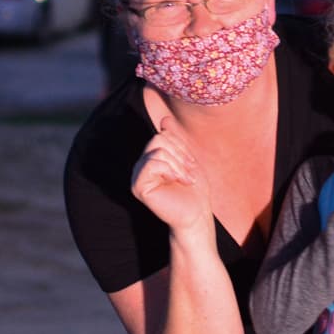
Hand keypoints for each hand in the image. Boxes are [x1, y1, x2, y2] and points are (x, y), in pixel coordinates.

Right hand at [131, 116, 211, 234]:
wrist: (196, 214)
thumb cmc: (193, 191)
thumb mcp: (187, 159)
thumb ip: (175, 141)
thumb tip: (165, 119)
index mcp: (151, 159)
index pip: (162, 135)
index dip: (180, 146)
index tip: (191, 165)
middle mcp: (141, 166)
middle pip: (158, 139)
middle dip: (180, 154)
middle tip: (189, 173)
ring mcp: (137, 176)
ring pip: (157, 150)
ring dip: (178, 164)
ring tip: (186, 179)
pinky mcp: (138, 186)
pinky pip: (152, 163)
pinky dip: (169, 170)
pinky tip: (177, 181)